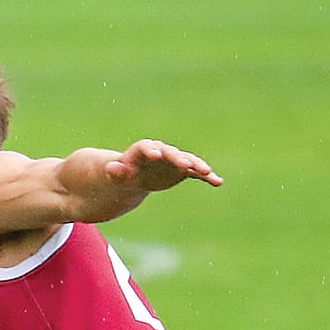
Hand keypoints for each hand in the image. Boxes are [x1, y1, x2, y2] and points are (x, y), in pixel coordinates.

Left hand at [104, 140, 222, 192]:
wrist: (133, 176)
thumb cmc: (121, 175)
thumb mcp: (116, 175)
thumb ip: (115, 172)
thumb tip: (111, 169)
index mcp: (141, 151)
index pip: (146, 147)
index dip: (150, 150)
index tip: (156, 155)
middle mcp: (160, 152)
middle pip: (169, 152)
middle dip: (177, 157)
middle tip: (185, 164)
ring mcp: (172, 160)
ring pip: (186, 160)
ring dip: (196, 165)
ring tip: (207, 172)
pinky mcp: (182, 170)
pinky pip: (195, 172)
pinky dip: (206, 176)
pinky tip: (218, 182)